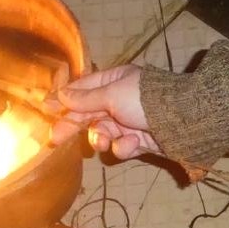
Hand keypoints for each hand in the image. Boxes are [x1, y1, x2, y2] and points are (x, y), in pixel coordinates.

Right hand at [45, 64, 161, 158]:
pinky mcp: (139, 141)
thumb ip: (85, 98)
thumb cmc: (145, 100)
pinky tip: (132, 143)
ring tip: (103, 141)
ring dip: (100, 138)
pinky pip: (121, 146)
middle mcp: (120, 100)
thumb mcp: (112, 94)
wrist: (182, 122)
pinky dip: (124, 146)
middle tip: (56, 138)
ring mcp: (129, 121)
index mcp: (115, 81)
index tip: (45, 109)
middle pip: (89, 114)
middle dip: (74, 126)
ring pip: (103, 133)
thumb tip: (61, 94)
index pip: (83, 89)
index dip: (64, 100)